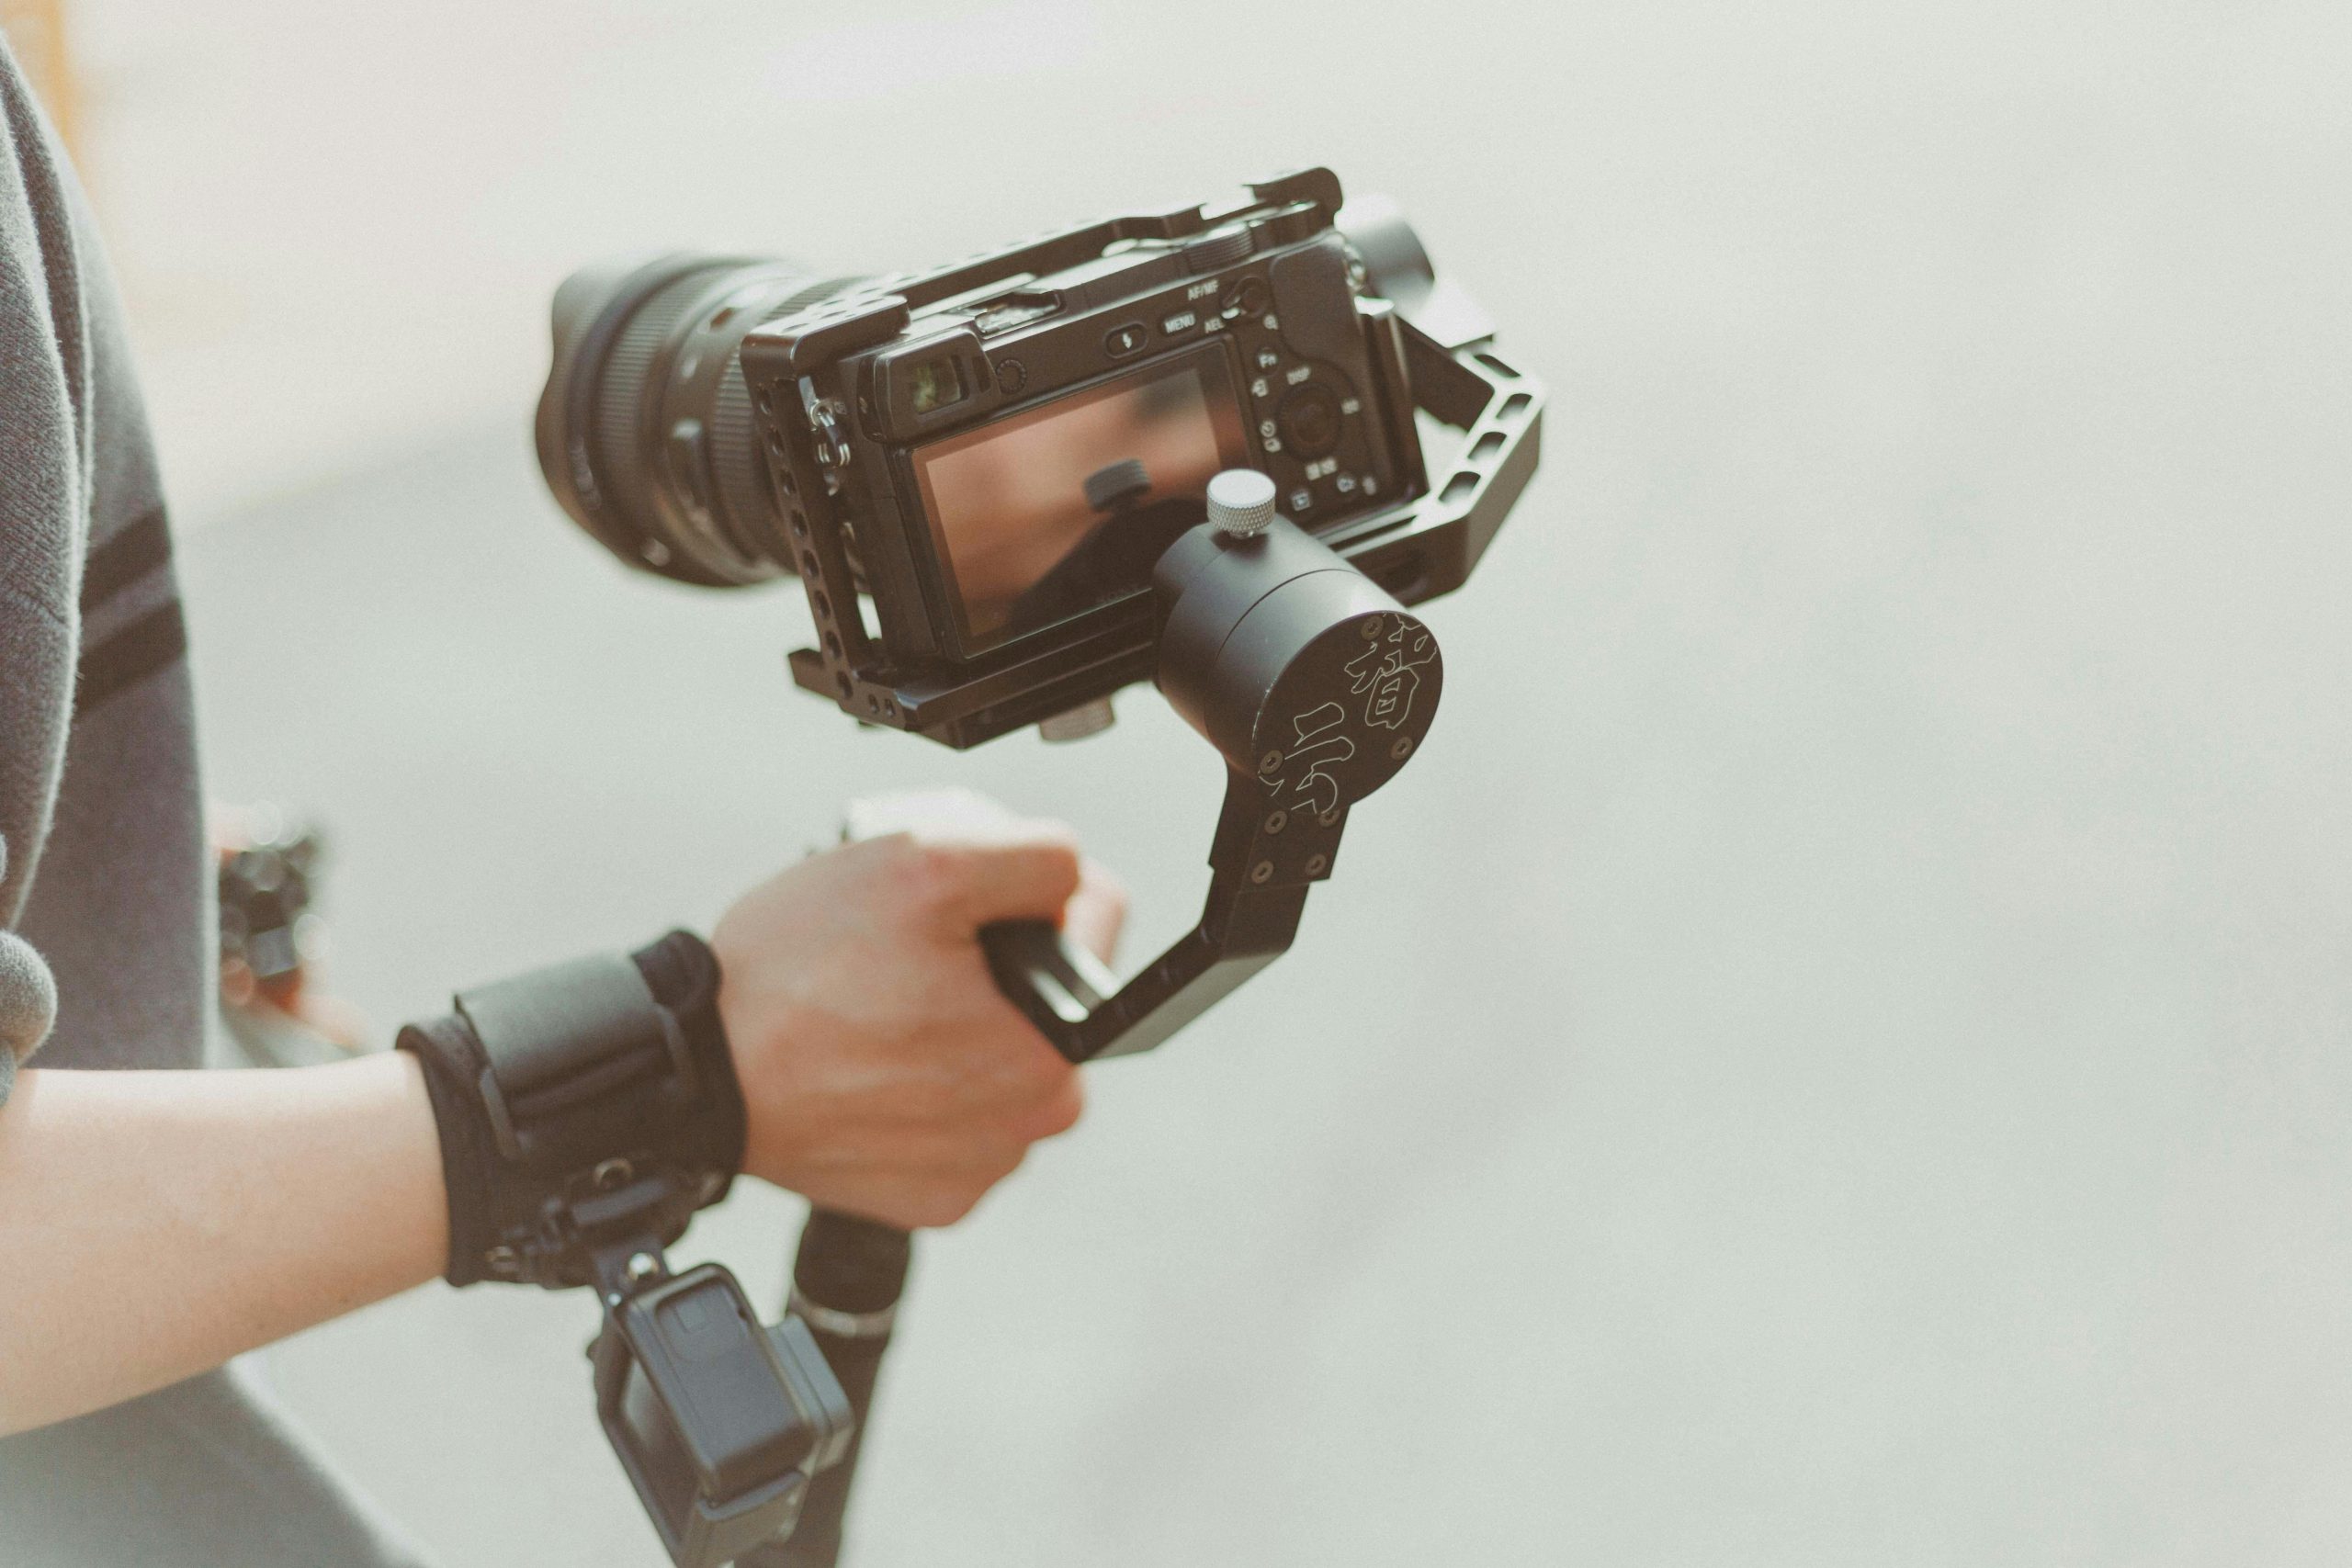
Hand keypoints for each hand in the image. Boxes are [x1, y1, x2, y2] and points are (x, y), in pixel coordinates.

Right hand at [712, 789, 1125, 1228]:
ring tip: (873, 1001)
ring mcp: (974, 1170)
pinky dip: (916, 1080)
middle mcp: (1028, 1127)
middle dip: (990, 959)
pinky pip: (949, 1113)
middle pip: (1043, 995)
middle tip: (904, 949)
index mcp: (1052, 1055)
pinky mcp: (925, 1196)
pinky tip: (865, 1058)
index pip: (1091, 926)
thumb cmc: (793, 977)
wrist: (692, 1071)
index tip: (952, 902)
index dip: (1024, 890)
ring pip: (994, 1053)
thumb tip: (1078, 878)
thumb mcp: (924, 865)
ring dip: (952, 1018)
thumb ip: (1036, 858)